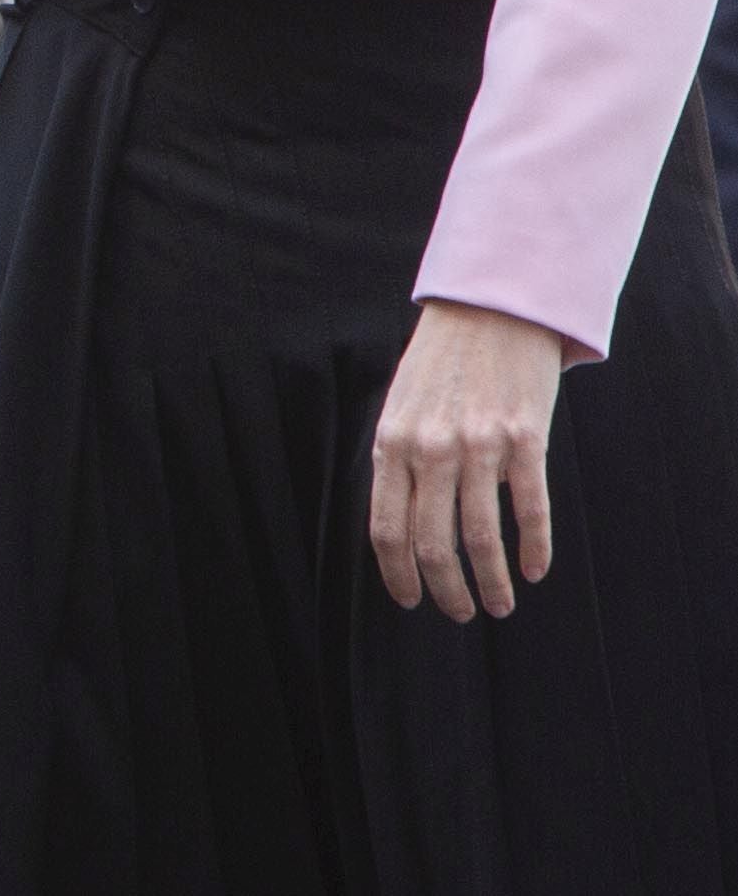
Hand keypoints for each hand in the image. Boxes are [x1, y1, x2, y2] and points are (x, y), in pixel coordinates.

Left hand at [369, 299, 564, 620]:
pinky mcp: (525, 440)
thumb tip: (402, 524)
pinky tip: (535, 570)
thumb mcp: (400, 407)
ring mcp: (479, 445)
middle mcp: (431, 448)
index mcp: (392, 442)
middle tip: (460, 613)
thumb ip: (400, 460)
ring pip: (482, 537)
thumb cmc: (441, 363)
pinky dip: (534, 549)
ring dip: (492, 583)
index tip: (411, 601)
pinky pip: (530, 510)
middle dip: (446, 590)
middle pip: (434, 542)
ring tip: (500, 605)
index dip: (399, 574)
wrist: (490, 308)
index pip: (386, 528)